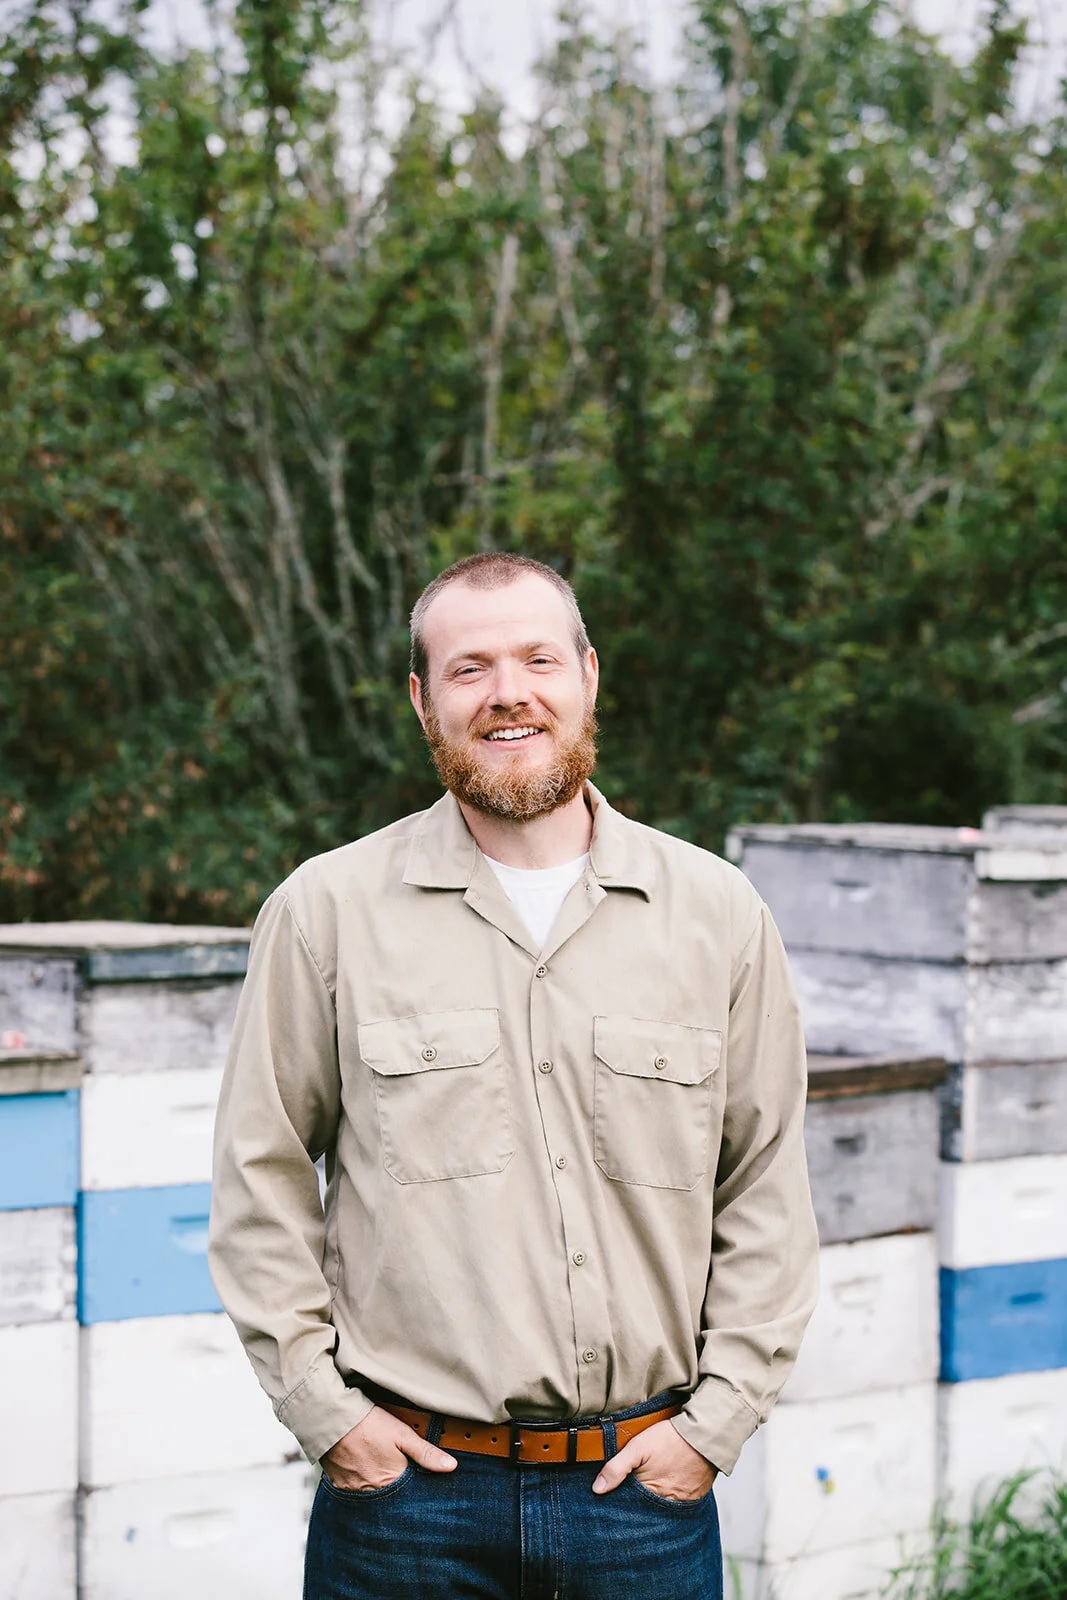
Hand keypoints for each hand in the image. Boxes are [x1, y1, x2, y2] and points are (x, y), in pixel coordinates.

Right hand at [320, 1404, 457, 1490]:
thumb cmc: (369, 1424)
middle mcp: (372, 1493)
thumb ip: (426, 1453)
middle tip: (396, 1474)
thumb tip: (451, 1467)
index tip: (419, 1484)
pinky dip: (360, 1486)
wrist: (332, 1418)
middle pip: (390, 1499)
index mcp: (391, 1482)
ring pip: (372, 1497)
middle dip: (397, 1492)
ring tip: (379, 1471)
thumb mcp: (402, 1434)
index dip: (415, 1490)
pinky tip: (363, 1471)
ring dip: (378, 1489)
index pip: (410, 1497)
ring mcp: (354, 1491)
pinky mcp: (339, 1486)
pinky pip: (354, 1493)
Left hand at [591, 1419, 716, 1502]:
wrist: (705, 1434)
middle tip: (633, 1491)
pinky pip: (679, 1504)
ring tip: (650, 1487)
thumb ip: (616, 1468)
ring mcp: (683, 1503)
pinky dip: (671, 1497)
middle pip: (646, 1511)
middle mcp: (667, 1504)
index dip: (620, 1502)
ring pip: (662, 1508)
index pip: (629, 1508)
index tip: (613, 1497)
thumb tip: (597, 1489)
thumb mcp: (638, 1447)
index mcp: (650, 1494)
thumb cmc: (670, 1438)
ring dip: (654, 1502)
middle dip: (637, 1505)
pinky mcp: (696, 1497)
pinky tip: (667, 1484)